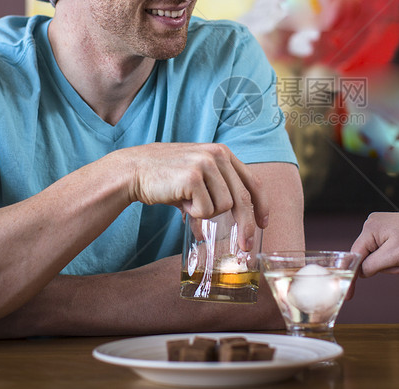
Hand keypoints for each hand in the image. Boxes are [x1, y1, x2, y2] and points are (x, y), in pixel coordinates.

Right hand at [119, 143, 265, 250]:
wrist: (134, 170)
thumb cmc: (166, 177)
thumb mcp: (197, 179)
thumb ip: (215, 195)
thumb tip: (224, 228)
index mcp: (223, 153)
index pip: (252, 182)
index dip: (261, 205)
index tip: (264, 224)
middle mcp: (218, 155)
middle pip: (242, 199)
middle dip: (247, 226)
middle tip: (246, 245)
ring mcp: (206, 164)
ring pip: (223, 207)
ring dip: (206, 213)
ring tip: (188, 202)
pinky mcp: (193, 177)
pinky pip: (205, 211)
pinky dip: (193, 213)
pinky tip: (180, 201)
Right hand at [350, 212, 398, 278]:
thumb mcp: (392, 256)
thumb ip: (371, 266)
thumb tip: (360, 273)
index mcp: (370, 227)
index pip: (354, 256)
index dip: (352, 276)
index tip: (348, 295)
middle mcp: (374, 225)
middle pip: (366, 257)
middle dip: (383, 267)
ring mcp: (384, 228)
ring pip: (378, 257)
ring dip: (392, 265)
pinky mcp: (392, 234)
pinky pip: (387, 254)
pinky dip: (397, 260)